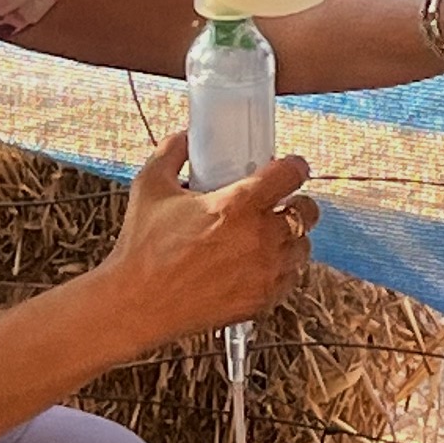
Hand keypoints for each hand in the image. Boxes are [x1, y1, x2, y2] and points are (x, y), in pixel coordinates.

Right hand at [97, 135, 316, 351]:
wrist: (137, 304)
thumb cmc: (142, 248)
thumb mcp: (150, 187)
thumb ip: (171, 153)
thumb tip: (185, 138)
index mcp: (237, 205)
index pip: (290, 176)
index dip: (294, 167)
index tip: (291, 167)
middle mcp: (259, 238)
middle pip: (307, 212)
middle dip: (297, 204)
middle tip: (279, 204)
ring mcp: (264, 272)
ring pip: (302, 247)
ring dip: (290, 238)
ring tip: (268, 236)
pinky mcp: (261, 299)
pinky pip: (290, 278)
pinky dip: (281, 269)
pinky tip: (260, 264)